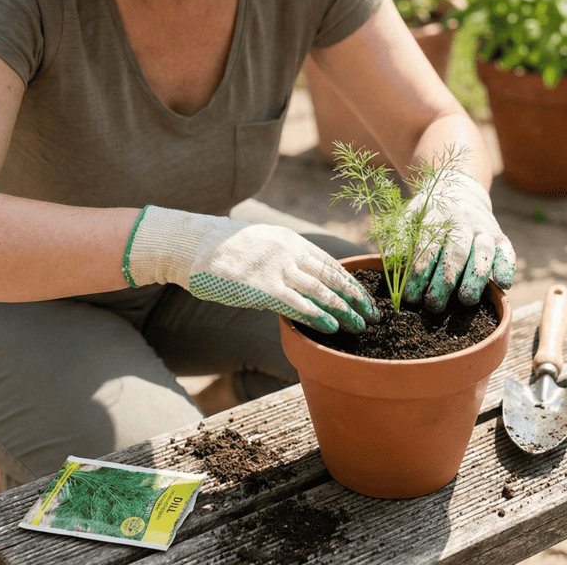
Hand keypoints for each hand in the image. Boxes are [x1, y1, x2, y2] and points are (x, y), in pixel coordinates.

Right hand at [124, 206, 378, 333]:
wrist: (194, 245)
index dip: (350, 281)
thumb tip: (299, 284)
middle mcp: (289, 252)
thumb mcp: (260, 245)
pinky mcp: (262, 287)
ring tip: (359, 325)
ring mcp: (277, 269)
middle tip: (373, 314)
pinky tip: (332, 326)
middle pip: (331, 277)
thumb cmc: (224, 251)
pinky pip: (297, 304)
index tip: (366, 295)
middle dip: (355, 297)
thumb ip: (282, 262)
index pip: (329, 262)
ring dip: (343, 309)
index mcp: (290, 240)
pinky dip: (318, 316)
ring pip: (320, 291)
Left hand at [403, 170, 515, 311]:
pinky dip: (507, 266)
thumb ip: (400, 236)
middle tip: (434, 304)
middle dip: (445, 280)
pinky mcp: (500, 237)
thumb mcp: (410, 215)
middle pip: (456, 252)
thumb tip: (390, 265)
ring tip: (466, 299)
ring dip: (476, 276)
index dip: (419, 271)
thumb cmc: (429, 212)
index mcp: (436, 216)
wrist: (459, 188)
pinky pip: (507, 251)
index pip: (427, 246)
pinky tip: (503, 285)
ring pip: (483, 252)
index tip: (410, 295)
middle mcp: (463, 221)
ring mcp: (484, 229)